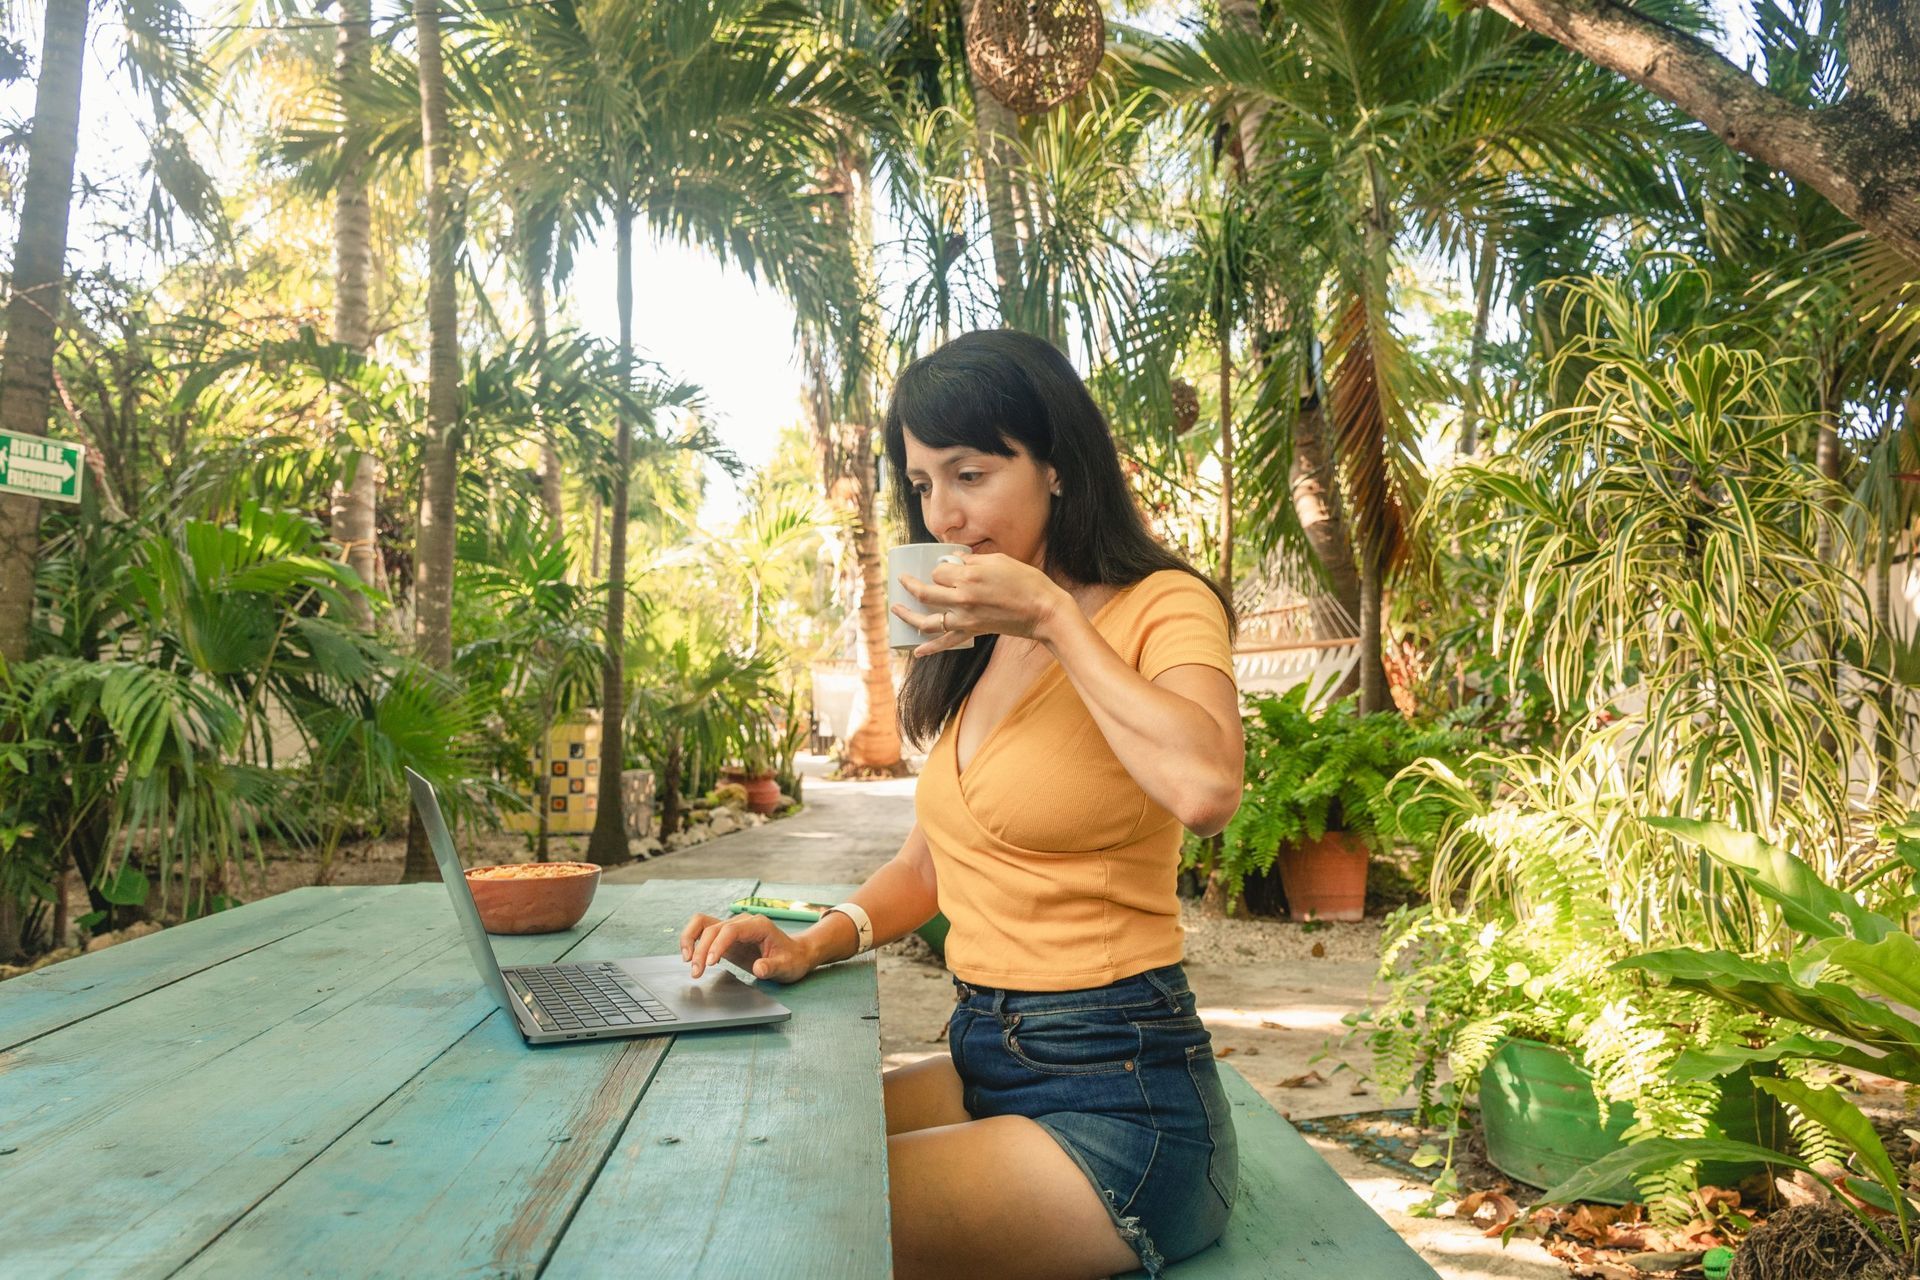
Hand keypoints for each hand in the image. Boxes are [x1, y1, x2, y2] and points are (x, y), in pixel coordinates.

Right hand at [679, 911, 816, 983]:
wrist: (795, 954)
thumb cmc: (791, 959)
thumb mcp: (786, 966)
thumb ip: (771, 967)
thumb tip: (758, 968)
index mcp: (758, 925)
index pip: (730, 930)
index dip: (717, 945)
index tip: (710, 963)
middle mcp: (743, 922)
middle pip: (713, 928)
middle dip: (701, 950)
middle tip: (696, 972)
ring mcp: (733, 927)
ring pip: (704, 925)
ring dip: (691, 941)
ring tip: (687, 961)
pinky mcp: (726, 936)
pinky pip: (704, 930)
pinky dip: (693, 939)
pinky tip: (690, 955)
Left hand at [890, 552, 1071, 656]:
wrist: (1043, 611)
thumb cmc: (1026, 582)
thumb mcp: (999, 560)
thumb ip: (972, 560)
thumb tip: (955, 560)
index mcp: (969, 577)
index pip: (939, 571)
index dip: (938, 568)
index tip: (943, 566)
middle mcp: (963, 598)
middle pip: (925, 592)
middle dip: (910, 585)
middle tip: (901, 580)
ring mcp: (966, 618)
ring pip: (927, 620)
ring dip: (908, 616)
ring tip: (896, 609)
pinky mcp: (973, 632)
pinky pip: (947, 642)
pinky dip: (930, 649)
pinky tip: (915, 652)